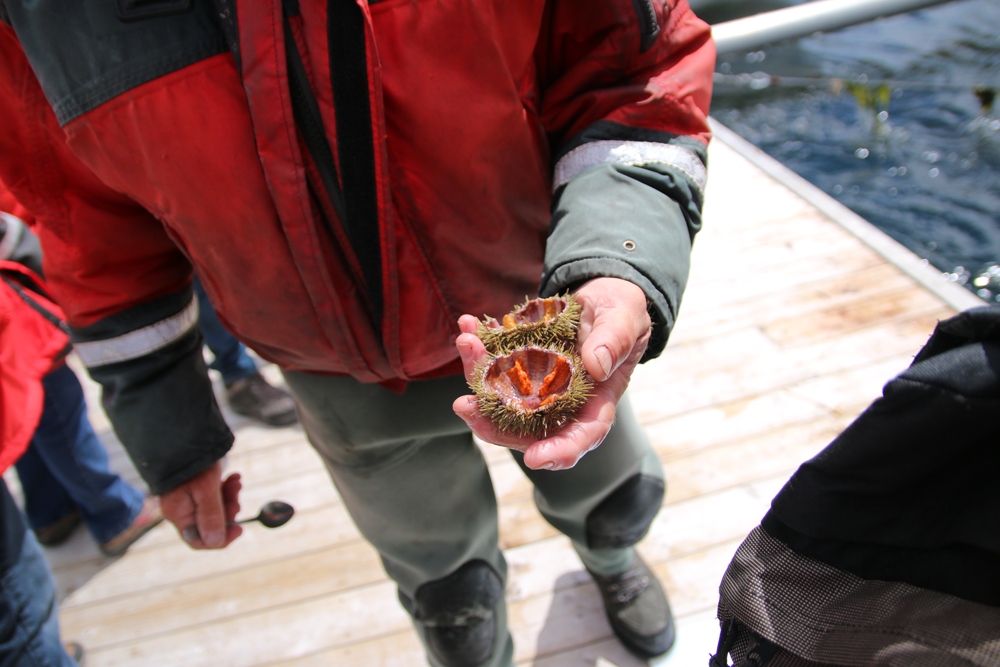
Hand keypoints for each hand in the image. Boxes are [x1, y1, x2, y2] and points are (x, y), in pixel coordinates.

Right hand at [159, 461, 242, 548]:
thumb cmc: (192, 461)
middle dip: (228, 512)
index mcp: (179, 514)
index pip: (198, 541)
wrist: (183, 433)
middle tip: (238, 496)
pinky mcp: (195, 486)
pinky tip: (233, 477)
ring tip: (236, 481)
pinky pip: (214, 494)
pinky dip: (225, 488)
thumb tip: (215, 542)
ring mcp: (188, 497)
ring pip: (215, 508)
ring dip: (229, 497)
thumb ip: (210, 516)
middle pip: (210, 524)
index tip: (239, 528)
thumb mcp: (205, 489)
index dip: (221, 539)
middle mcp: (182, 509)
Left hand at [453, 277, 650, 469]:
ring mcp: (536, 386)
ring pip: (501, 397)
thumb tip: (597, 366)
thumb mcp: (626, 319)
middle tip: (464, 406)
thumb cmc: (622, 313)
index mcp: (595, 402)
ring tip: (466, 343)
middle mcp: (560, 401)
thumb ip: (615, 341)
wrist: (604, 296)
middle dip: (491, 423)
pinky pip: (494, 366)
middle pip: (525, 428)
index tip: (535, 459)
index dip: (558, 452)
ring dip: (477, 376)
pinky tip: (469, 325)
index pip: (580, 437)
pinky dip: (478, 349)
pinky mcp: (519, 365)